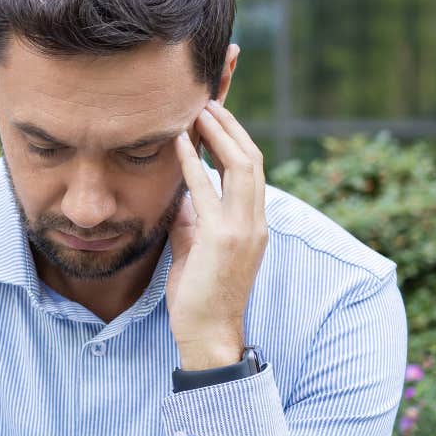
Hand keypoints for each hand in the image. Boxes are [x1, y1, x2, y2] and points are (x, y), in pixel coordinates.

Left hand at [167, 102, 267, 369]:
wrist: (207, 333)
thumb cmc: (198, 294)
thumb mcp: (196, 246)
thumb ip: (194, 217)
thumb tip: (182, 190)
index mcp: (253, 222)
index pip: (250, 168)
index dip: (236, 138)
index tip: (214, 114)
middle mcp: (256, 221)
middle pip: (252, 158)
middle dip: (231, 126)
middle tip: (207, 101)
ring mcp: (244, 229)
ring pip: (243, 166)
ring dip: (220, 134)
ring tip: (198, 110)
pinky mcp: (224, 239)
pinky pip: (209, 189)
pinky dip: (194, 161)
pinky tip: (179, 141)